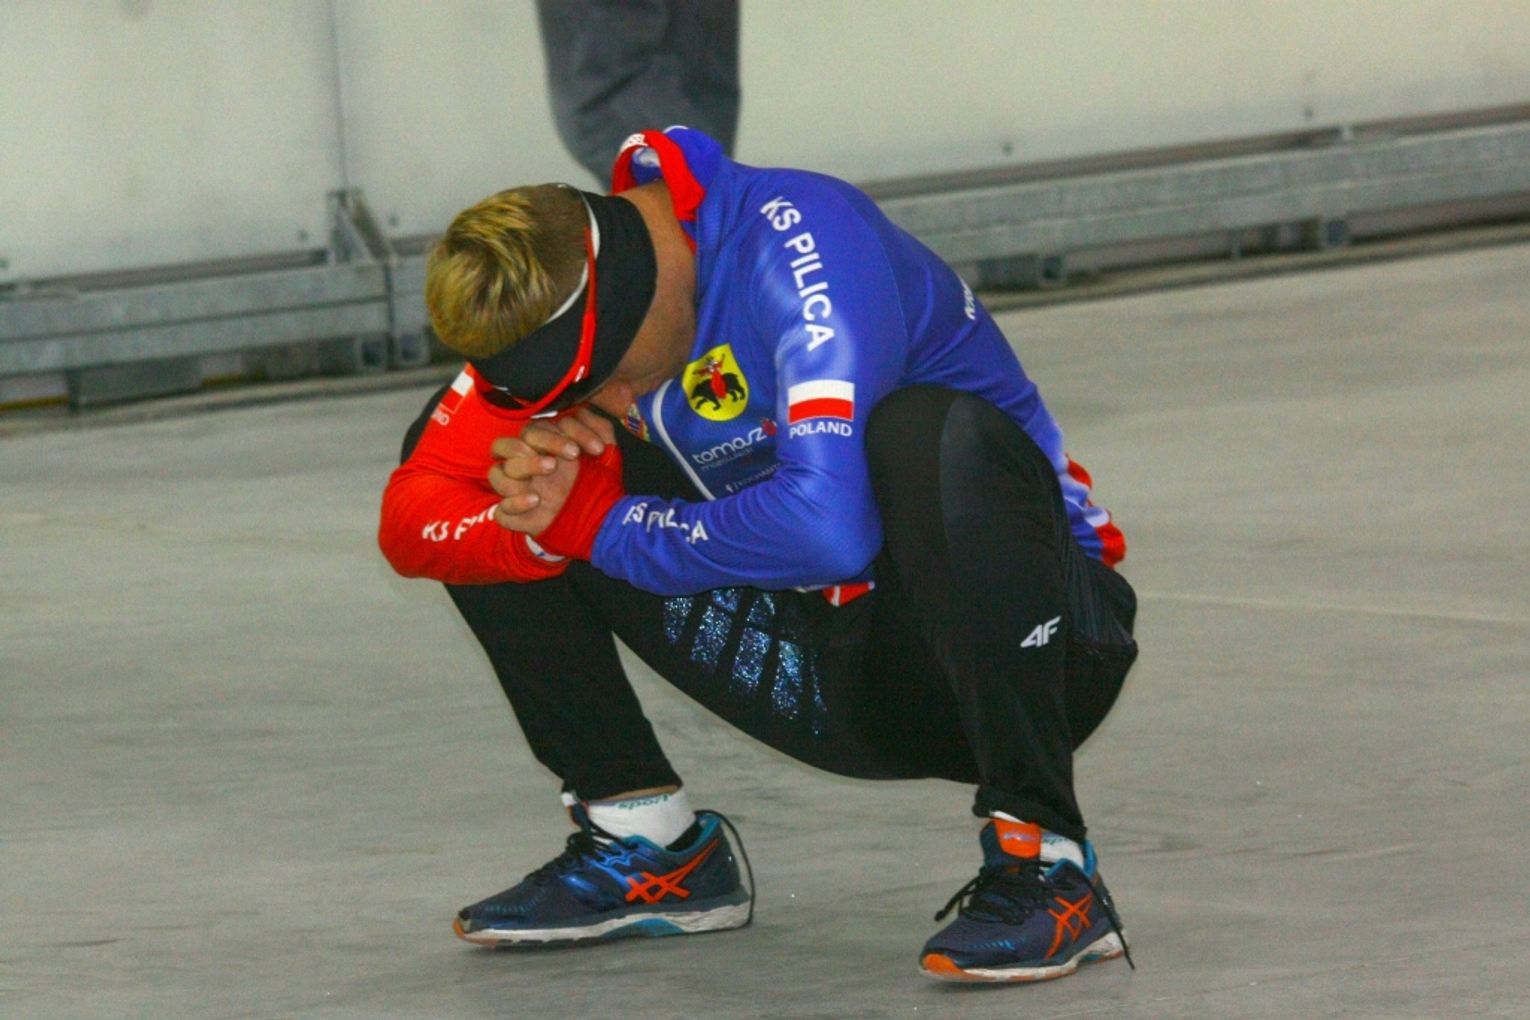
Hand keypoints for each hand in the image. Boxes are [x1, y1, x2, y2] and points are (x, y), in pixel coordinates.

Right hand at [486, 408, 617, 535]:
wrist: (601, 517)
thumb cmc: (599, 481)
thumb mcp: (606, 451)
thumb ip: (598, 427)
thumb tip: (582, 411)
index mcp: (540, 446)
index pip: (532, 431)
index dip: (554, 439)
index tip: (580, 452)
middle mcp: (524, 465)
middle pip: (503, 447)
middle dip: (528, 456)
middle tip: (554, 466)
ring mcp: (517, 490)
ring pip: (496, 475)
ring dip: (518, 477)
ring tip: (544, 485)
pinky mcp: (515, 516)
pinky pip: (500, 510)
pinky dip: (514, 505)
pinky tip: (535, 502)